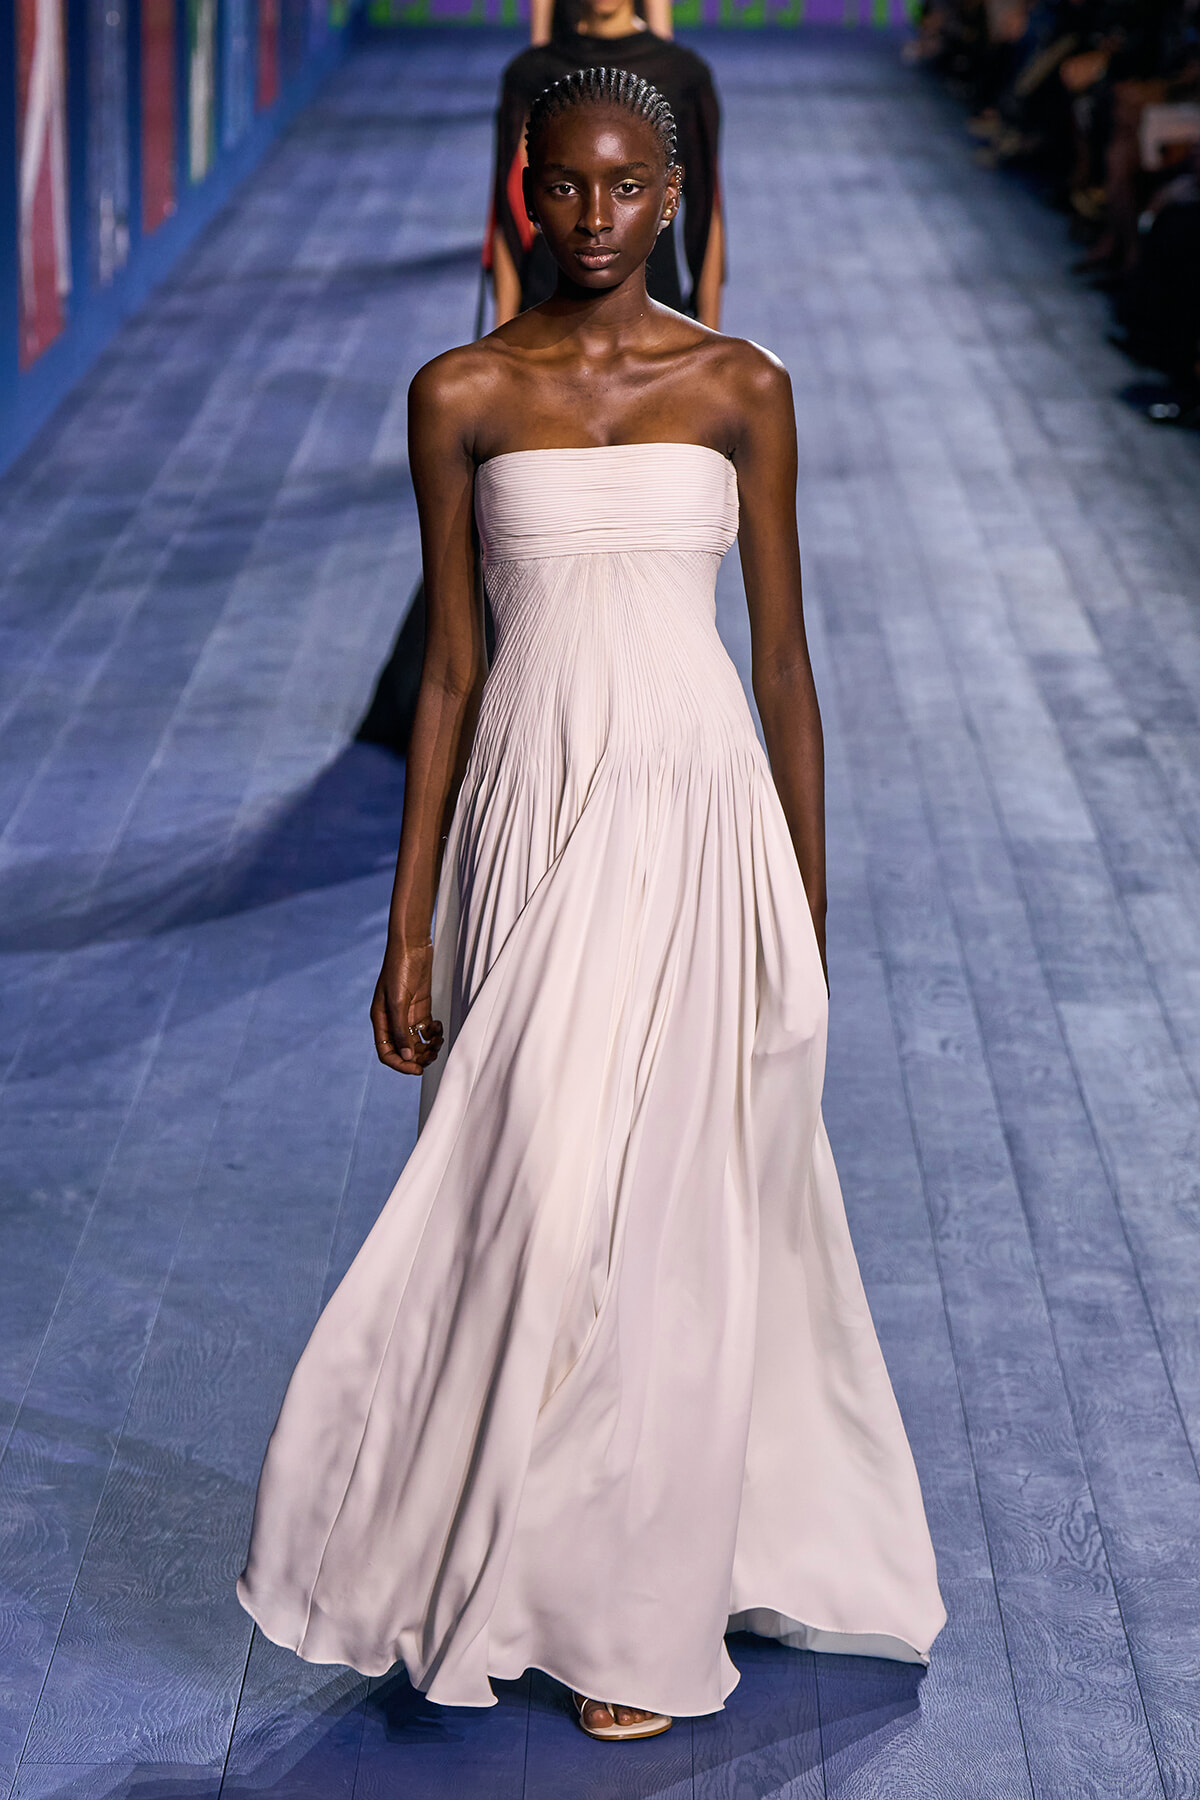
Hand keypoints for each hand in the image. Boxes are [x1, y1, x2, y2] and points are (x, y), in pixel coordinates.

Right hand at [371, 942, 443, 1074]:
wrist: (411, 946)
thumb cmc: (399, 969)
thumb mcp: (398, 1001)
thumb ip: (401, 1029)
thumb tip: (406, 1055)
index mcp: (381, 1020)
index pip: (387, 1052)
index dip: (400, 1065)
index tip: (417, 1070)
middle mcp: (392, 1020)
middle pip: (404, 1050)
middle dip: (418, 1057)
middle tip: (432, 1056)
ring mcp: (407, 1014)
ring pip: (417, 1041)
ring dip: (428, 1046)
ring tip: (438, 1041)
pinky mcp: (420, 1007)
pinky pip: (426, 1029)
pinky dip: (433, 1033)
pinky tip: (438, 1027)